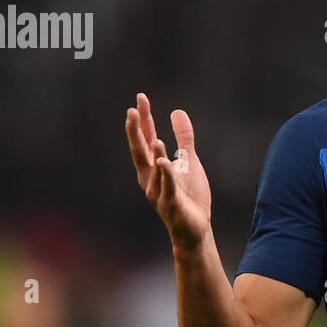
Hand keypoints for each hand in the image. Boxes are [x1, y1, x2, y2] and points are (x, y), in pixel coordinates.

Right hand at [125, 92, 212, 249]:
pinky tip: (165, 162)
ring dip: (154, 155)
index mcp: (153, 166)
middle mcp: (150, 178)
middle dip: (135, 132)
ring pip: (154, 171)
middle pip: (140, 151)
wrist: (195, 227)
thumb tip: (177, 111)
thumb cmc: (188, 195)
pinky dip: (166, 176)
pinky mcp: (171, 205)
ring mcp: (158, 192)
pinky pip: (168, 188)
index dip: (143, 119)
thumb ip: (184, 138)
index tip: (140, 99)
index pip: (146, 138)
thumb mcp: (189, 161)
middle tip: (132, 111)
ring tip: (156, 138)